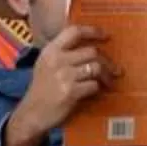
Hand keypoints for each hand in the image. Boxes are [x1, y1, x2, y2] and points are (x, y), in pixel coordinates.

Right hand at [5, 25, 112, 145]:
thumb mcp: (45, 65)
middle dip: (106, 60)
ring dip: (107, 75)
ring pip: (96, 67)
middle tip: (114, 68)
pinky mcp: (71, 92)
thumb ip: (63, 54)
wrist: (32, 114)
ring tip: (109, 81)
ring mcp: (64, 76)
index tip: (106, 35)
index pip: (74, 31)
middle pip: (92, 51)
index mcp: (50, 51)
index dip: (92, 31)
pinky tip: (97, 92)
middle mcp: (57, 60)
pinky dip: (98, 88)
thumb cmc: (41, 90)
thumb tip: (91, 49)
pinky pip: (94, 85)